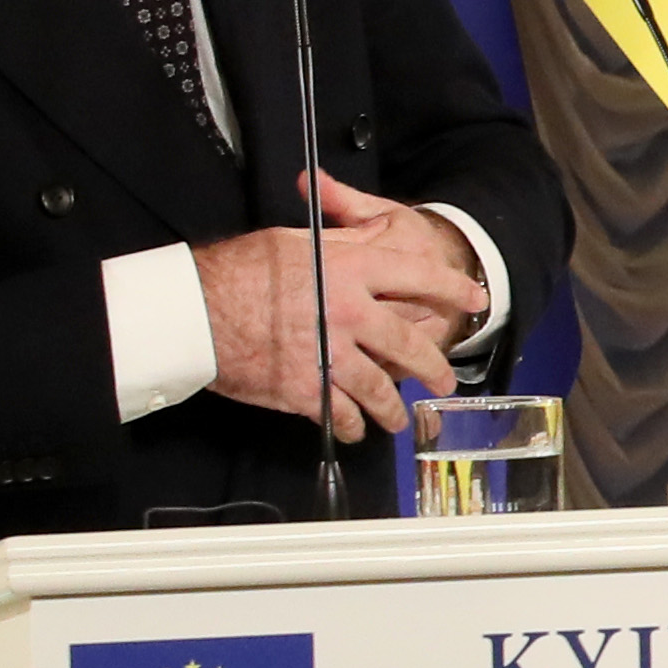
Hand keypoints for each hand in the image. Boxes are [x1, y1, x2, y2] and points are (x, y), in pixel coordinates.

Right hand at [199, 175, 483, 437]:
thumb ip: (341, 244)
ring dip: (392, 409)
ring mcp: (329, 355)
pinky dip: (350, 425)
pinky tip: (354, 429)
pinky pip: (340, 413)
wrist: (192, 311)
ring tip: (399, 419)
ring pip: (379, 390)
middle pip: (409, 345)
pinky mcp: (305, 389)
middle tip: (444, 381)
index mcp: (349, 269)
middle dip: (434, 368)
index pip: (418, 275)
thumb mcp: (295, 241)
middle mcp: (348, 312)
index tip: (475, 300)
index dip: (452, 289)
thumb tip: (371, 237)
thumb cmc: (238, 269)